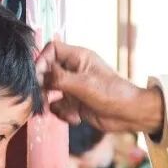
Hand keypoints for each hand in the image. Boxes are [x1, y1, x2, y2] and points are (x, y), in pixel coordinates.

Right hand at [35, 40, 164, 136]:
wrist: (129, 114)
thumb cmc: (112, 93)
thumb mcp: (83, 83)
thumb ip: (58, 78)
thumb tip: (38, 76)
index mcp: (78, 58)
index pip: (51, 49)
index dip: (42, 60)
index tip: (38, 76)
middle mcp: (73, 71)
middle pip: (46, 72)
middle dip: (43, 87)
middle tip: (44, 98)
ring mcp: (73, 87)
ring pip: (49, 92)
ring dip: (52, 104)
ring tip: (65, 111)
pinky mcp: (74, 104)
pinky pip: (57, 107)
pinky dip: (63, 114)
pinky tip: (76, 118)